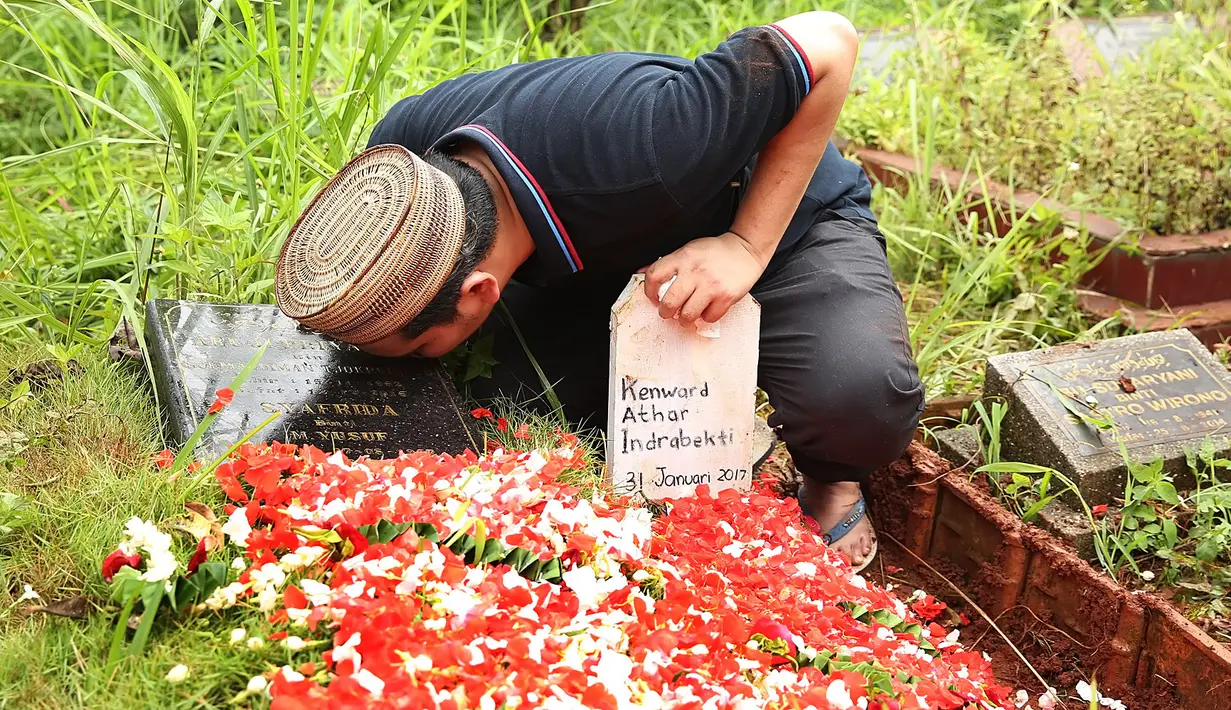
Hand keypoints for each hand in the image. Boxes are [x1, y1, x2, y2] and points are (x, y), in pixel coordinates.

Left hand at [642, 232, 766, 325]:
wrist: (745, 250)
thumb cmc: (714, 252)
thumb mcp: (688, 250)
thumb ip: (668, 263)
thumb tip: (641, 273)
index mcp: (683, 257)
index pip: (654, 275)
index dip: (649, 291)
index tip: (653, 298)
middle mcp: (695, 271)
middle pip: (670, 302)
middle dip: (665, 312)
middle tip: (668, 313)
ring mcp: (711, 285)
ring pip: (688, 315)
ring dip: (684, 320)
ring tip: (686, 316)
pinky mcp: (726, 296)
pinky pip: (708, 317)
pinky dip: (705, 318)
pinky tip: (706, 310)